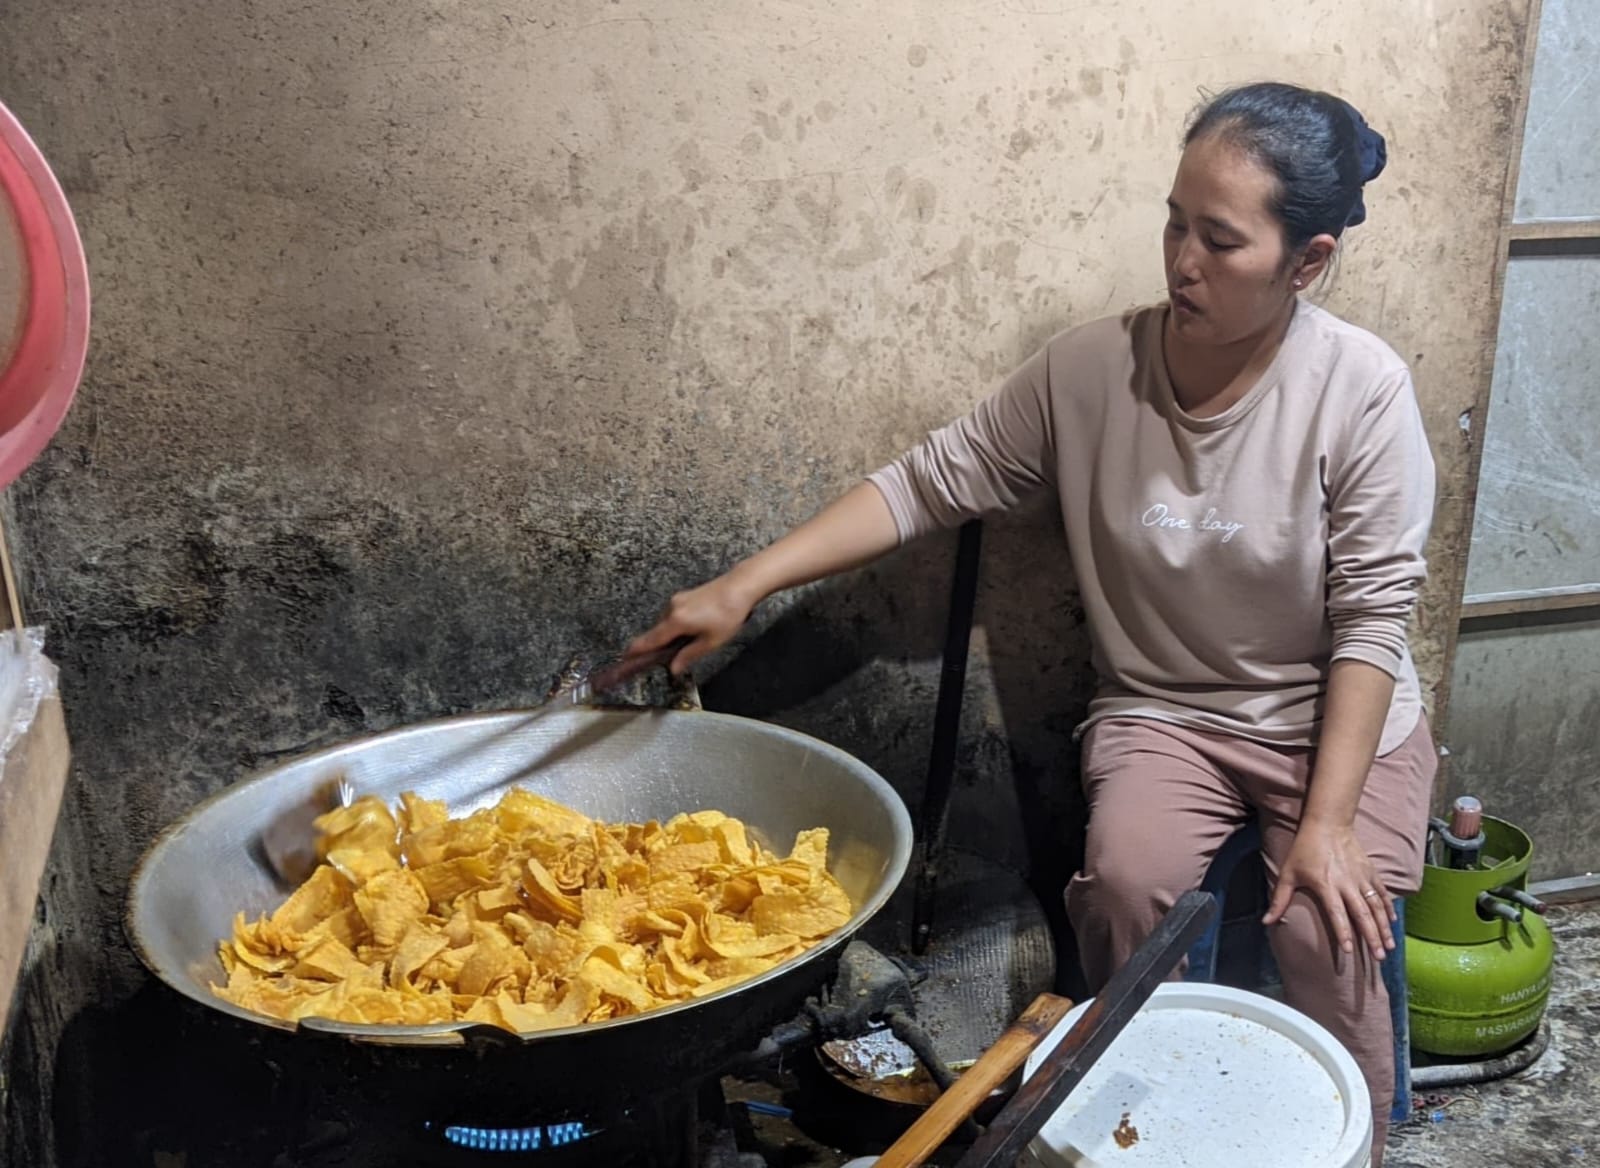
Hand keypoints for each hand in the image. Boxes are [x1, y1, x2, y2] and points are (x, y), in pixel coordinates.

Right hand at [624, 573, 760, 675]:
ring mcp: (677, 600)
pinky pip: (672, 615)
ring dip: (668, 636)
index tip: (625, 658)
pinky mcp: (683, 596)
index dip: (637, 651)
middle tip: (660, 660)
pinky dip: (675, 626)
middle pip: (657, 632)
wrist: (739, 587)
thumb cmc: (728, 615)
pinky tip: (690, 631)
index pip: (650, 640)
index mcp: (676, 621)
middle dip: (656, 646)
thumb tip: (673, 668)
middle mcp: (671, 609)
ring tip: (684, 646)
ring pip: (665, 623)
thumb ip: (688, 655)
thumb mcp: (710, 642)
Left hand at [1263, 819, 1394, 961]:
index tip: (1349, 951)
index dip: (1343, 932)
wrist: (1327, 823)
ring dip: (1385, 927)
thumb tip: (1265, 922)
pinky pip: (1383, 893)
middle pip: (1363, 914)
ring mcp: (1362, 877)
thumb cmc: (1304, 849)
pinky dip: (1389, 908)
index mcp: (1326, 885)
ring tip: (1389, 947)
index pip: (1337, 913)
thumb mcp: (1288, 873)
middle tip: (1378, 958)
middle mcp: (1347, 883)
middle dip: (1372, 937)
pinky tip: (1393, 923)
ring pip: (1377, 906)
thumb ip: (1279, 900)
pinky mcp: (1371, 872)